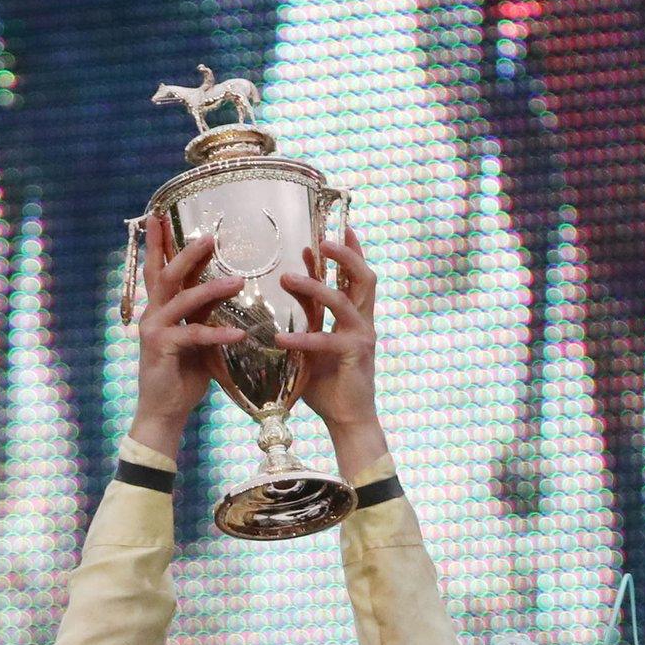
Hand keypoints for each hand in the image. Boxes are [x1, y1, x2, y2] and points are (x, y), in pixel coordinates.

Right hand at [129, 215, 242, 455]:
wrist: (164, 411)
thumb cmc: (182, 374)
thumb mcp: (197, 337)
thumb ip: (205, 313)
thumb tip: (229, 286)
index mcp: (160, 308)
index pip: (158, 268)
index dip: (158, 243)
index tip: (159, 215)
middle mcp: (152, 314)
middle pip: (167, 274)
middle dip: (186, 253)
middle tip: (209, 236)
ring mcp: (153, 330)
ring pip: (181, 300)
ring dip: (211, 288)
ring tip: (238, 281)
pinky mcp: (161, 349)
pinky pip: (193, 335)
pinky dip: (217, 334)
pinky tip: (238, 336)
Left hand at [276, 231, 387, 477]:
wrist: (347, 418)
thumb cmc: (328, 383)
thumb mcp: (312, 343)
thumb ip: (306, 317)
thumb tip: (285, 288)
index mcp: (356, 317)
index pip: (357, 275)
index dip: (352, 250)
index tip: (338, 226)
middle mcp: (363, 322)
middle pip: (364, 277)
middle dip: (346, 255)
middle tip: (323, 239)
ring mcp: (362, 337)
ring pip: (345, 301)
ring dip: (316, 286)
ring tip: (288, 277)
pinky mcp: (354, 356)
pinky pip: (327, 341)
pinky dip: (303, 337)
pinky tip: (280, 336)